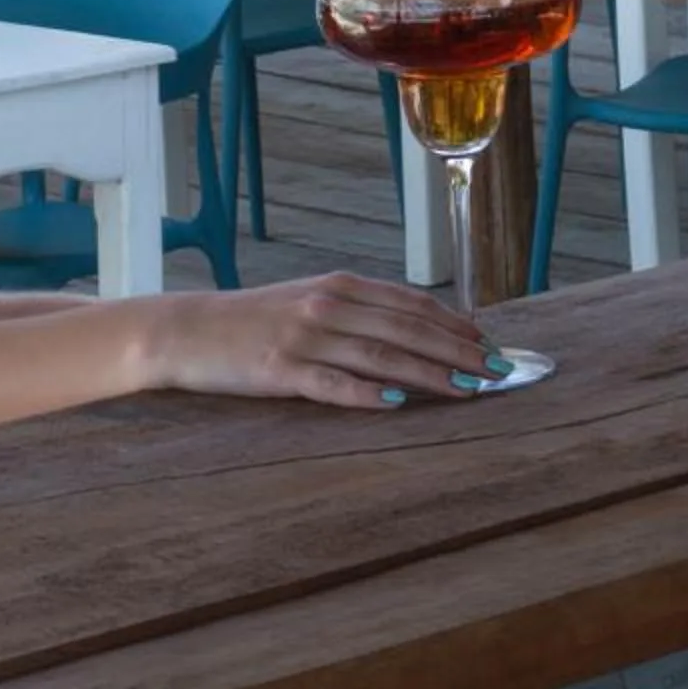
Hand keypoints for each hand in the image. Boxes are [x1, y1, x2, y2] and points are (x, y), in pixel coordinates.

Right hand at [148, 274, 497, 408]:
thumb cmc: (256, 320)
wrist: (189, 330)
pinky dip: (368, 394)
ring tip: (469, 389)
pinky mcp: (281, 371)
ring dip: (431, 374)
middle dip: (459, 352)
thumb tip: (416, 331)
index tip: (490, 345)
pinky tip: (398, 403)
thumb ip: (359, 312)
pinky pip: (333, 385)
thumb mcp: (311, 301)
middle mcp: (329, 305)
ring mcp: (305, 338)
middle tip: (498, 372)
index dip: (456, 325)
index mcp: (341, 285)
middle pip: (407, 330)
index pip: (413, 305)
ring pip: (382, 357)